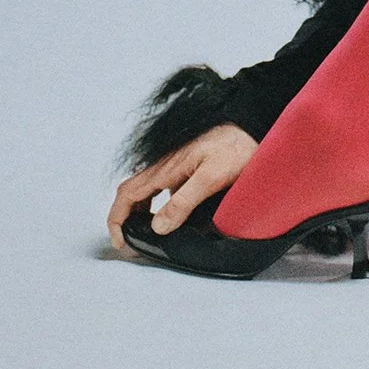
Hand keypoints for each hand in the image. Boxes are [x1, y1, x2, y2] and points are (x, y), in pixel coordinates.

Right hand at [107, 124, 258, 249]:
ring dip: (137, 211)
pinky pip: (160, 186)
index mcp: (167, 168)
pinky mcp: (186, 165)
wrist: (252, 127)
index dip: (116, 219)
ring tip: (144, 233)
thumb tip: (158, 227)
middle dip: (123, 218)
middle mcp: (165, 165)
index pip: (127, 194)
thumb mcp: (212, 176)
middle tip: (129, 241)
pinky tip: (168, 215)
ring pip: (145, 189)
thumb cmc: (237, 146)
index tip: (119, 241)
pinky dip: (154, 203)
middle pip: (131, 192)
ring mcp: (175, 164)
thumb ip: (184, 201)